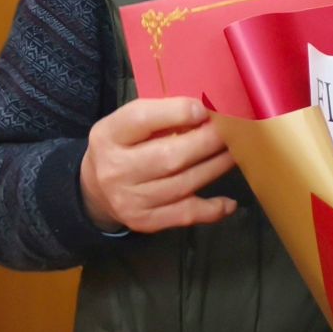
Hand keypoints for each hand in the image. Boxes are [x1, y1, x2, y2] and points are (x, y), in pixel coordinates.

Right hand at [79, 97, 236, 233]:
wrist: (97, 190)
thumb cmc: (124, 146)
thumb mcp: (129, 123)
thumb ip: (161, 114)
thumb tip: (208, 111)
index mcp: (109, 135)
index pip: (141, 119)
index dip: (177, 112)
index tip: (204, 109)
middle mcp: (116, 170)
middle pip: (169, 156)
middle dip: (208, 142)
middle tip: (234, 131)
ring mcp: (130, 200)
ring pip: (183, 185)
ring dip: (216, 168)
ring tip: (236, 153)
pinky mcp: (145, 222)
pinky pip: (185, 215)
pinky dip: (212, 209)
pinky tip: (229, 203)